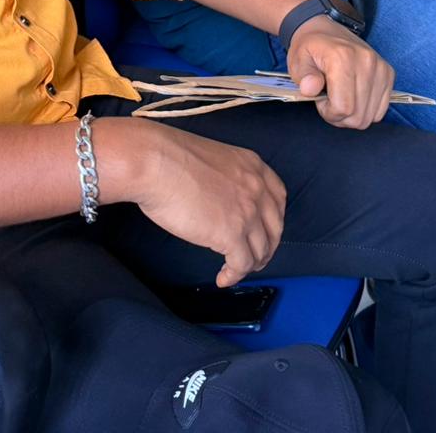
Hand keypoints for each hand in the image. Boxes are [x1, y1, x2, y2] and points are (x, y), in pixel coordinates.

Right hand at [130, 120, 286, 287]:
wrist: (156, 163)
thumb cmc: (170, 157)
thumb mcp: (213, 158)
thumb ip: (227, 177)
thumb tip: (221, 197)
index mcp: (252, 166)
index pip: (278, 197)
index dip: (273, 218)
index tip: (265, 229)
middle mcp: (256, 189)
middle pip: (274, 227)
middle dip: (266, 245)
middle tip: (254, 256)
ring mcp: (247, 213)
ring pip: (261, 249)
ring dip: (251, 263)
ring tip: (236, 269)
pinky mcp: (231, 235)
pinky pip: (242, 265)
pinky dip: (234, 275)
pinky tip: (223, 278)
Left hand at [287, 14, 394, 129]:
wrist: (325, 30)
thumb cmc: (310, 48)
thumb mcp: (298, 60)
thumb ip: (303, 76)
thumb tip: (310, 89)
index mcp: (343, 58)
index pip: (343, 108)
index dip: (328, 113)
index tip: (320, 100)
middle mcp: (366, 62)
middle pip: (358, 116)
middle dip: (340, 116)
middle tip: (329, 100)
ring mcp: (380, 67)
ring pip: (371, 116)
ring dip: (354, 114)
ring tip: (341, 97)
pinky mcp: (388, 73)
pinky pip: (381, 109)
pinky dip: (367, 109)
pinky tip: (354, 96)